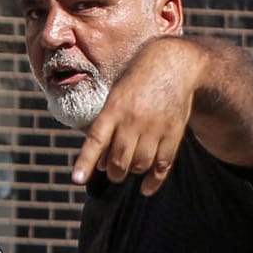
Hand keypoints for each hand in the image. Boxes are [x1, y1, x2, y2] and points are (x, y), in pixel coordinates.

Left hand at [71, 37, 199, 195]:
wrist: (175, 63)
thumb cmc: (135, 84)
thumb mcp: (115, 98)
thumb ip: (106, 129)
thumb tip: (102, 165)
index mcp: (114, 109)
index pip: (96, 140)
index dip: (85, 161)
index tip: (77, 179)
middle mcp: (134, 119)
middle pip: (119, 160)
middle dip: (114, 172)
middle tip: (113, 171)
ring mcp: (156, 126)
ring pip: (140, 165)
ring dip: (131, 172)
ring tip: (129, 167)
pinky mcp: (174, 131)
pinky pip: (163, 164)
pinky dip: (153, 180)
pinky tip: (146, 188)